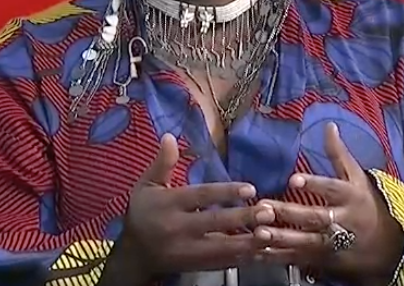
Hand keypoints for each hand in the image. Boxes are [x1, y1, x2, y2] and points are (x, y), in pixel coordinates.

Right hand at [119, 134, 274, 278]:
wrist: (134, 253)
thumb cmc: (142, 212)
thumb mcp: (147, 185)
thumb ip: (162, 163)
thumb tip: (169, 136)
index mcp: (168, 204)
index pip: (201, 196)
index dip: (225, 192)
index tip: (250, 189)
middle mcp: (177, 228)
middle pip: (214, 222)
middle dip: (243, 218)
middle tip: (268, 212)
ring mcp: (187, 250)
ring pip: (220, 248)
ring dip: (247, 242)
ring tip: (270, 234)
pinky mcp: (194, 266)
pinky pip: (220, 264)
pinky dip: (241, 259)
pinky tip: (259, 252)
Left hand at [254, 123, 403, 283]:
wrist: (387, 246)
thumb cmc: (366, 203)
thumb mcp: (357, 177)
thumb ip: (339, 154)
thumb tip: (328, 125)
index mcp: (350, 197)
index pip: (332, 189)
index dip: (314, 184)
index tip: (293, 180)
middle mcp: (342, 220)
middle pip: (315, 217)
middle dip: (289, 214)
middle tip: (264, 208)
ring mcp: (333, 243)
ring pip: (306, 242)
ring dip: (281, 239)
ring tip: (258, 233)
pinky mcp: (323, 259)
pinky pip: (299, 259)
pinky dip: (278, 257)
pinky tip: (258, 253)